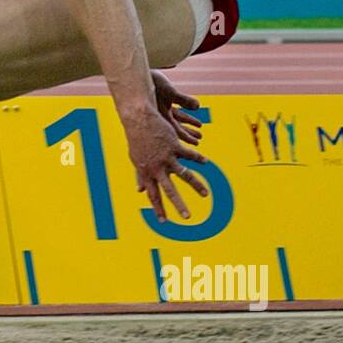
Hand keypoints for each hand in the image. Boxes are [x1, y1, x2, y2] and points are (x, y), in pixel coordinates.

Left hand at [125, 105, 208, 222]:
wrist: (139, 120)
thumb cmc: (137, 140)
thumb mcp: (136, 160)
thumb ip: (140, 176)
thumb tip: (139, 191)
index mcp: (146, 173)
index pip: (153, 195)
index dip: (158, 209)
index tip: (164, 221)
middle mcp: (157, 168)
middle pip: (169, 191)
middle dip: (179, 205)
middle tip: (187, 218)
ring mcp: (166, 157)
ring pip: (184, 175)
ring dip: (197, 186)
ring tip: (206, 195)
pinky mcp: (174, 146)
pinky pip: (189, 155)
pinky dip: (198, 158)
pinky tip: (206, 162)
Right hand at [151, 70, 203, 145]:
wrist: (135, 73)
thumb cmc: (150, 81)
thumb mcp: (168, 90)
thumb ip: (182, 99)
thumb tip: (198, 106)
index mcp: (160, 116)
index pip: (175, 131)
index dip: (186, 137)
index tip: (197, 143)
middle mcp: (159, 115)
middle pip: (175, 128)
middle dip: (187, 133)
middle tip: (199, 139)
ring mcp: (159, 108)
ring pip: (176, 119)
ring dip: (187, 124)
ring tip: (199, 128)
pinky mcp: (160, 101)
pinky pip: (174, 111)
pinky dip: (183, 114)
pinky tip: (193, 110)